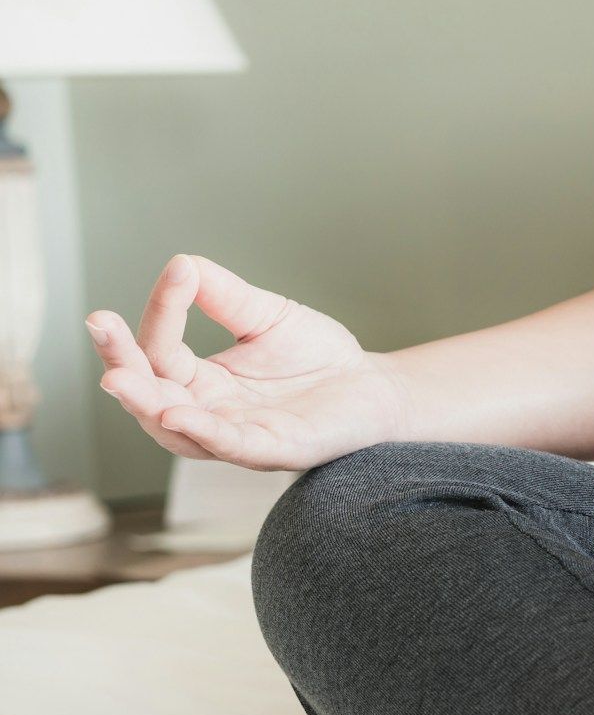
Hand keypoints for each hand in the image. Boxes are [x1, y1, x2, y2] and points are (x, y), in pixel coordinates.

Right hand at [87, 255, 410, 470]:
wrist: (374, 387)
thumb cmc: (317, 357)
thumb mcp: (265, 316)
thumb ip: (225, 296)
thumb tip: (183, 263)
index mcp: (199, 381)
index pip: (161, 349)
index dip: (163, 311)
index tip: (176, 272)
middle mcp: (208, 413)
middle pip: (149, 395)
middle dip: (121, 363)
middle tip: (99, 325)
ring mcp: (238, 437)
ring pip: (176, 429)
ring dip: (147, 403)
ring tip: (119, 377)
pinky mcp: (275, 451)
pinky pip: (232, 447)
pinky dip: (205, 432)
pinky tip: (181, 414)